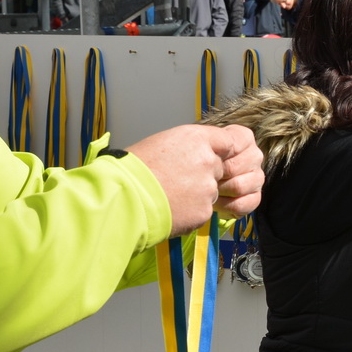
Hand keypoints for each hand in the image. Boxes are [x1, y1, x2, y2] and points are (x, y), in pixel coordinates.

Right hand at [126, 124, 264, 233]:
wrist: (123, 198)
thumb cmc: (133, 169)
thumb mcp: (161, 143)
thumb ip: (188, 146)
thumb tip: (197, 153)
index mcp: (196, 138)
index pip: (227, 141)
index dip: (217, 151)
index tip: (206, 158)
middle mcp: (207, 161)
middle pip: (218, 169)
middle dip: (203, 175)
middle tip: (177, 180)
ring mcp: (208, 188)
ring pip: (210, 191)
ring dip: (196, 195)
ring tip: (169, 195)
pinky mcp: (204, 211)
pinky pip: (203, 210)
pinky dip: (190, 212)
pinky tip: (170, 208)